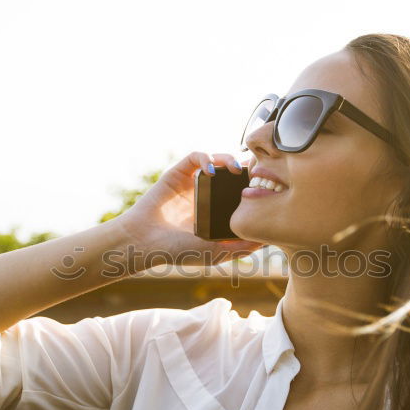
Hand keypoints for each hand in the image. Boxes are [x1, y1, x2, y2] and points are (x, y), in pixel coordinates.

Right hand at [114, 151, 265, 268]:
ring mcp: (192, 183)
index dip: (253, 187)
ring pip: (216, 161)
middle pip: (231, 173)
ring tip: (235, 169)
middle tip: (256, 173)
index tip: (265, 190)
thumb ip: (238, 248)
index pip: (240, 192)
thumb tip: (265, 241)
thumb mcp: (213, 253)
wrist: (143, 243)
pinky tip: (210, 169)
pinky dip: (205, 157)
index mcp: (216, 211)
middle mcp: (206, 194)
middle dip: (245, 169)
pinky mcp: (177, 173)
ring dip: (229, 159)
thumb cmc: (175, 251)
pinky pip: (195, 156)